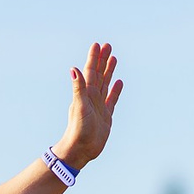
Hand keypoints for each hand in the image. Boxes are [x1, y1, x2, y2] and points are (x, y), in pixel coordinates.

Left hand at [52, 43, 121, 170]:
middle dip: (103, 60)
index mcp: (86, 93)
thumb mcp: (79, 106)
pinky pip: (112, 99)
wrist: (81, 149)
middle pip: (99, 74)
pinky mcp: (106, 116)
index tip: (98, 45)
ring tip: (114, 58)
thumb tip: (74, 68)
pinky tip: (119, 82)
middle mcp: (92, 97)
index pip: (91, 71)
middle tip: (108, 46)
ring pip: (106, 84)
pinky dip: (116, 90)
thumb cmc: (79, 129)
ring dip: (109, 71)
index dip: (94, 58)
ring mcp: (100, 106)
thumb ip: (78, 87)